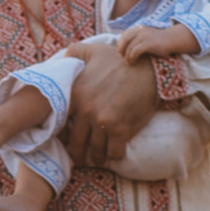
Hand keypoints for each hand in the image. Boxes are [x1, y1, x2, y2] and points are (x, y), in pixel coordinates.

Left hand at [62, 37, 159, 168]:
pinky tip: (114, 154)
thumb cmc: (120, 59)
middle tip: (80, 157)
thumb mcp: (92, 50)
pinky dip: (114, 156)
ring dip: (96, 157)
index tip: (68, 139)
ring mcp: (103, 122)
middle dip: (77, 153)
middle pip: (76, 142)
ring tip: (97, 159)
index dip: (63, 134)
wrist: (149, 68)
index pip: (60, 124)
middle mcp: (86, 111)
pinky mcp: (121, 130)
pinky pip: (114, 152)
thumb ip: (73, 53)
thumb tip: (60, 59)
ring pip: (95, 150)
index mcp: (75, 95)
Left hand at [116, 23, 196, 63]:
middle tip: (122, 57)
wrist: (173, 40)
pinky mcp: (148, 44)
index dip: (120, 44)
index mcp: (139, 29)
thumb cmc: (159, 41)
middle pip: (124, 40)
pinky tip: (132, 62)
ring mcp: (144, 37)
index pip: (124, 35)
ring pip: (129, 47)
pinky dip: (131, 58)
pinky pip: (135, 51)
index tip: (121, 52)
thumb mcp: (146, 37)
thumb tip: (125, 48)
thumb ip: (137, 39)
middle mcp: (140, 31)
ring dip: (127, 56)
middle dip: (121, 49)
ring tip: (128, 62)